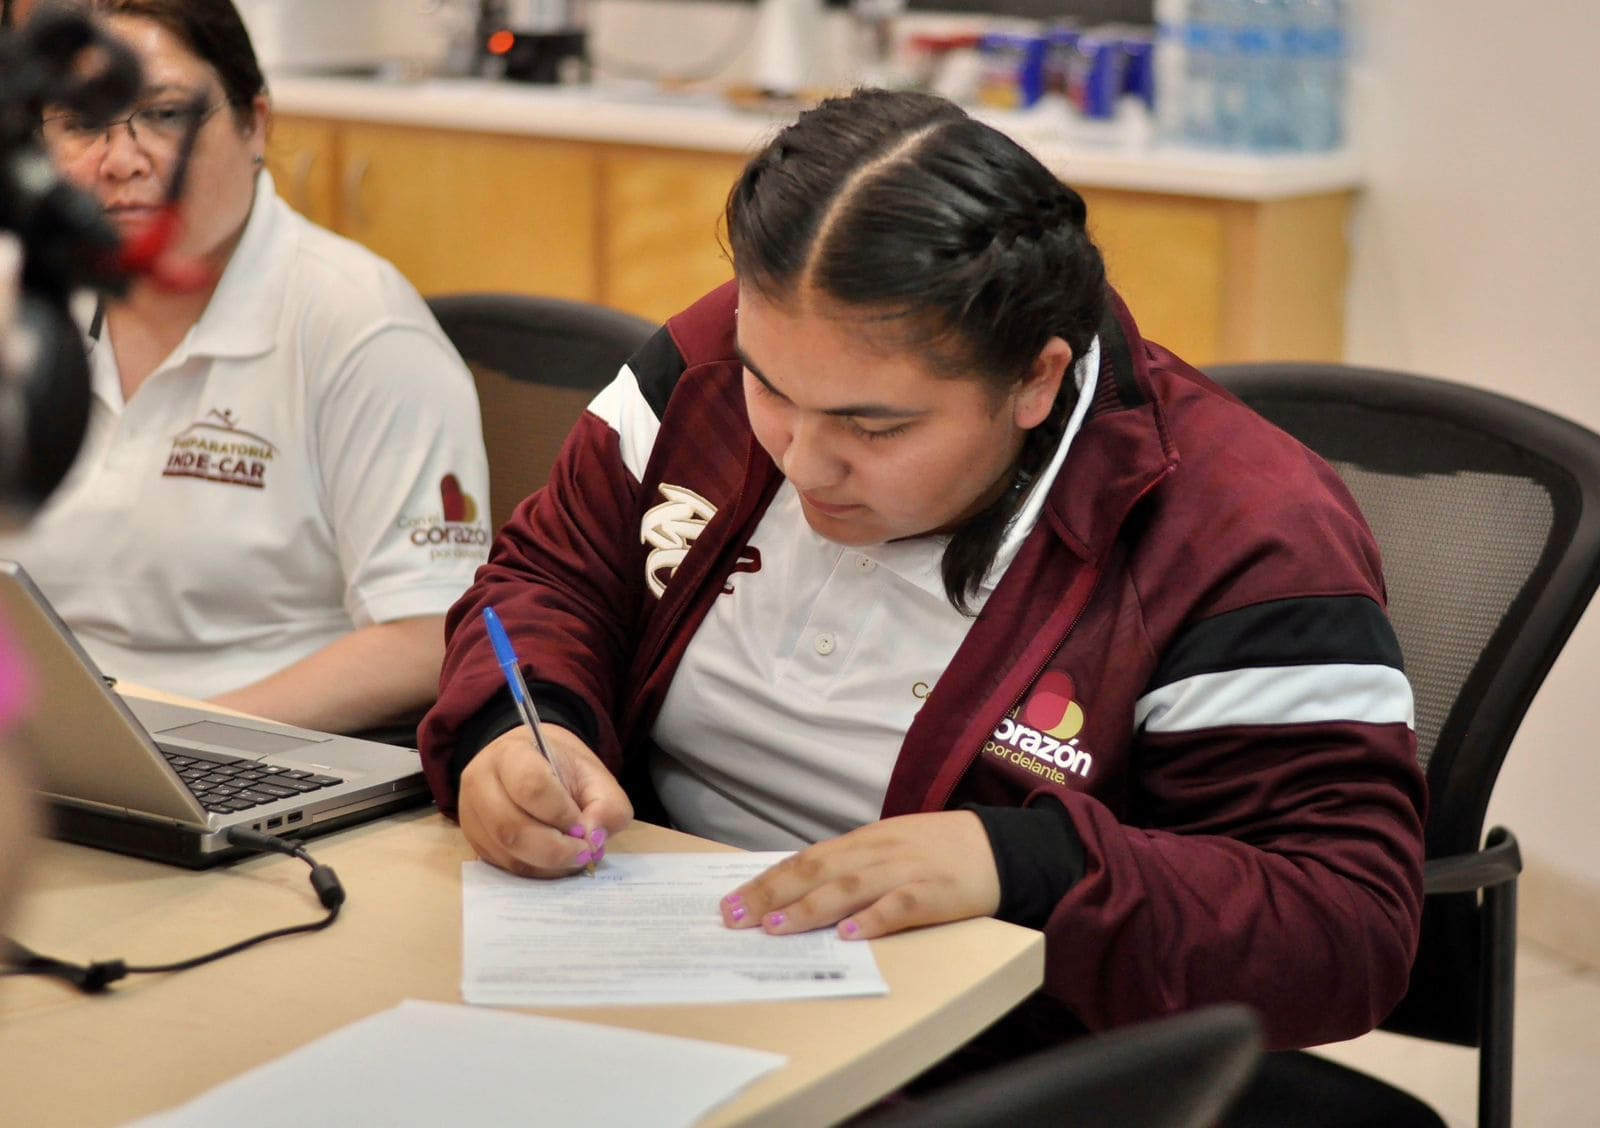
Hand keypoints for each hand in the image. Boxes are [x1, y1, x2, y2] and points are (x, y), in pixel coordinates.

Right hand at [458, 724, 632, 878]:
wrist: (532, 766)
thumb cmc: (564, 771)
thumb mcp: (596, 778)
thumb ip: (607, 806)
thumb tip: (593, 840)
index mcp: (509, 754)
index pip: (530, 786)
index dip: (562, 814)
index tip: (584, 826)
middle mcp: (480, 783)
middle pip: (511, 828)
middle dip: (555, 849)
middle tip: (583, 852)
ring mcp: (471, 816)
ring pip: (507, 853)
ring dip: (547, 864)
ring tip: (572, 856)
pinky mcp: (474, 842)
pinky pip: (503, 867)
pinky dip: (535, 870)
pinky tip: (554, 861)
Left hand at [720, 811, 1000, 939]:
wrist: (998, 845)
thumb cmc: (936, 851)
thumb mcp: (887, 848)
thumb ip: (848, 866)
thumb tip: (796, 889)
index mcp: (861, 842)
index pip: (804, 860)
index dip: (766, 881)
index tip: (729, 902)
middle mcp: (876, 852)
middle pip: (816, 872)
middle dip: (771, 895)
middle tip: (734, 918)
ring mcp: (906, 871)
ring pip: (851, 887)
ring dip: (810, 908)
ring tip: (777, 926)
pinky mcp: (936, 892)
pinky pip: (902, 906)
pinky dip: (875, 918)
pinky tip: (851, 934)